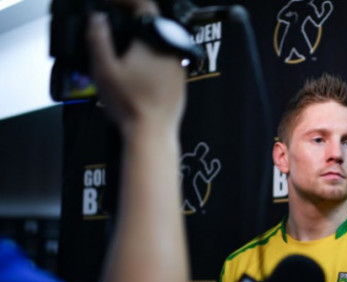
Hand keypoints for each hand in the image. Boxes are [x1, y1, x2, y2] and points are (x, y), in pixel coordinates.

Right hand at [85, 1, 185, 135]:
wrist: (152, 134)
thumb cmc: (129, 105)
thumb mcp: (103, 69)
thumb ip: (98, 39)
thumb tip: (98, 18)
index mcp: (155, 41)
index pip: (143, 6)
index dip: (125, 1)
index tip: (109, 3)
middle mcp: (172, 50)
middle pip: (152, 24)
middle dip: (131, 20)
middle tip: (112, 23)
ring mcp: (179, 66)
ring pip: (159, 43)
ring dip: (141, 39)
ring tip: (121, 45)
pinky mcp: (180, 81)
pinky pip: (165, 60)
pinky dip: (150, 57)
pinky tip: (136, 67)